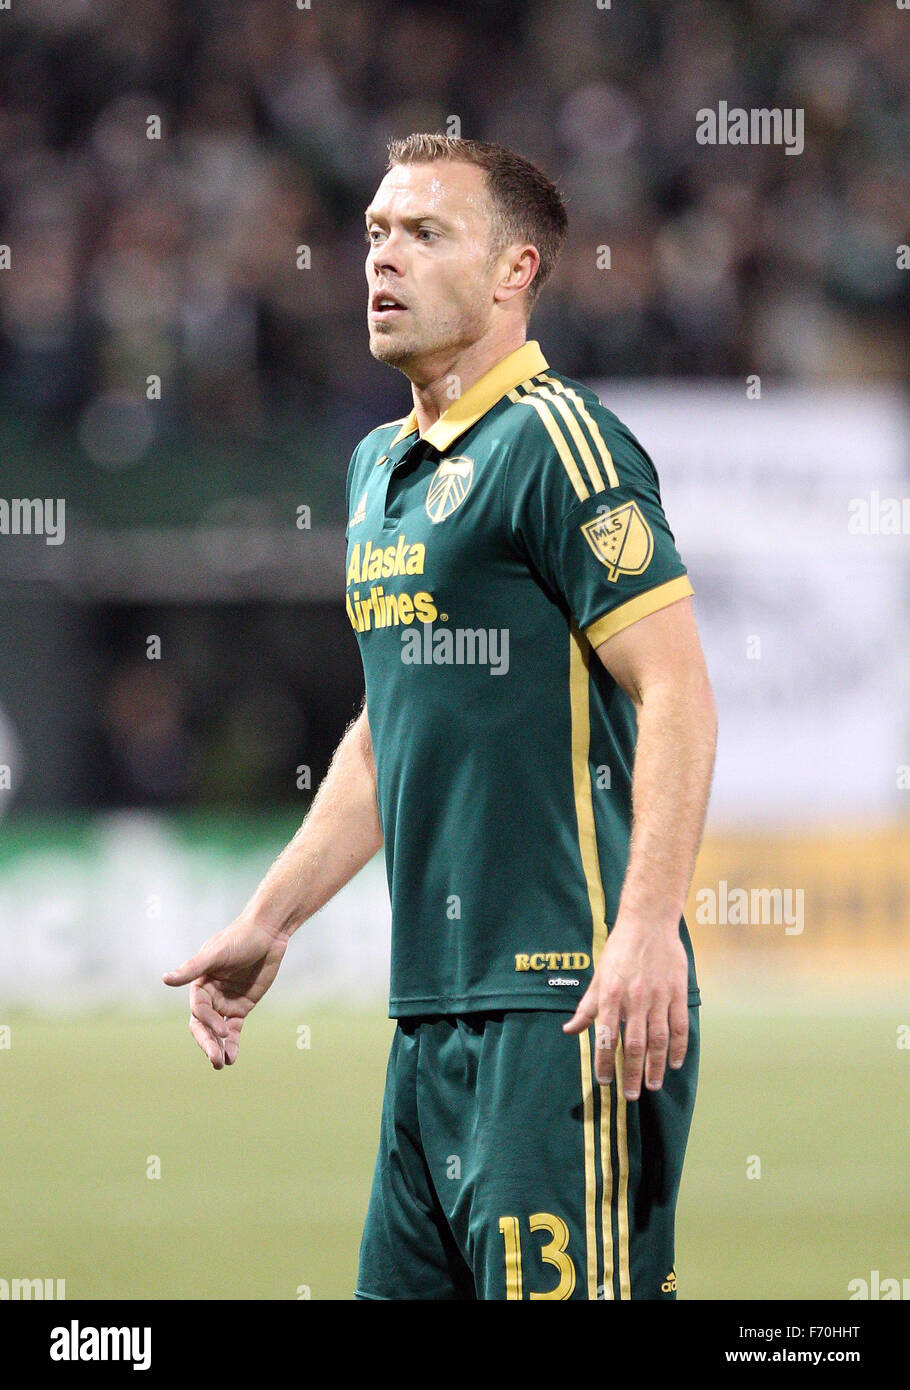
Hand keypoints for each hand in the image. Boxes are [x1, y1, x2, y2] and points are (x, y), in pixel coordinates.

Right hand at [162, 916, 288, 1069]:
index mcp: (199, 983)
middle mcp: (209, 996)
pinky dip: (232, 1043)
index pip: (198, 1010)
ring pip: (217, 1031)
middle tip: (215, 1060)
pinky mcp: (241, 1007)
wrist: (267, 933)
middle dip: (208, 1043)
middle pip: (203, 1025)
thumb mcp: (216, 954)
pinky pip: (234, 1030)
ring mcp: (225, 1003)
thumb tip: (165, 979)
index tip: (223, 1029)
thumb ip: (192, 969)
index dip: (208, 1021)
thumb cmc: (239, 938)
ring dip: (218, 1047)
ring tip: (222, 1063)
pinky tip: (232, 1057)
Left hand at [562, 920, 688, 1097]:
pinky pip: (679, 1025)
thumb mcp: (598, 976)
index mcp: (611, 996)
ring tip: (651, 1086)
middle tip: (630, 1095)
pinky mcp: (677, 992)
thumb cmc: (620, 949)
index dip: (604, 1062)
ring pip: (658, 1040)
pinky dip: (678, 1047)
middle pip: (634, 1045)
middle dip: (631, 1073)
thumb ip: (586, 1008)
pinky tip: (674, 1062)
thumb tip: (570, 1030)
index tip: (605, 1081)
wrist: (648, 922)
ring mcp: (659, 997)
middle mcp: (634, 999)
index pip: (606, 1037)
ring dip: (655, 1066)